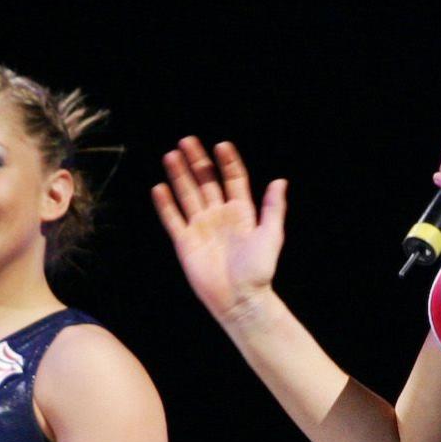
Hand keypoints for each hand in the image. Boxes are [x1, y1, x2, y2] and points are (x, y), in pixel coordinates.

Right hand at [153, 137, 287, 322]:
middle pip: (206, 182)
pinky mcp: (185, 243)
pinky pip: (173, 219)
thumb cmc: (259, 271)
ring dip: (179, 176)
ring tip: (171, 155)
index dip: (227, 162)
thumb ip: (273, 208)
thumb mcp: (271, 236)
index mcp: (241, 212)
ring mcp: (201, 228)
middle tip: (187, 140)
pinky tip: (159, 187)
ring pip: (187, 195)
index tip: (221, 145)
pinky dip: (165, 204)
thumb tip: (280, 181)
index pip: (233, 179)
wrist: (241, 300)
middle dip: (197, 162)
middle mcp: (219, 215)